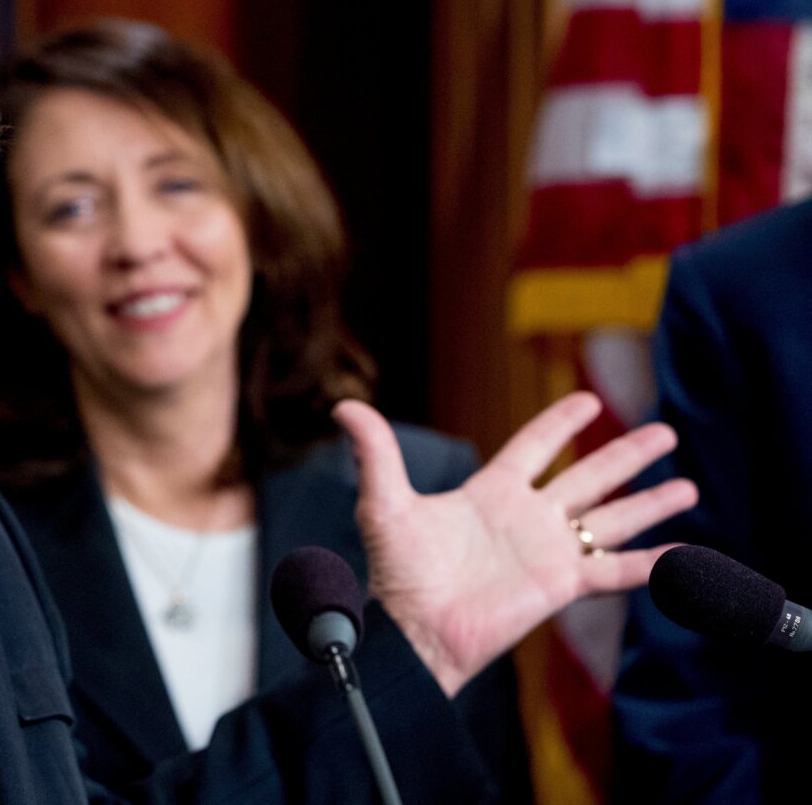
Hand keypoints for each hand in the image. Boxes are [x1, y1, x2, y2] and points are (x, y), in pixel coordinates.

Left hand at [339, 393, 697, 695]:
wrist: (416, 631)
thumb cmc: (398, 575)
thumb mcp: (385, 504)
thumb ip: (375, 453)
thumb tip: (344, 405)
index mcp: (491, 493)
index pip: (534, 447)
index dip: (560, 423)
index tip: (589, 399)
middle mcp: (528, 518)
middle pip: (589, 477)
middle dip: (627, 455)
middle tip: (665, 432)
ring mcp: (549, 551)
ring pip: (612, 518)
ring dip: (650, 502)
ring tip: (687, 485)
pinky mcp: (562, 584)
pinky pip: (617, 571)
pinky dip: (653, 566)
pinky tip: (685, 556)